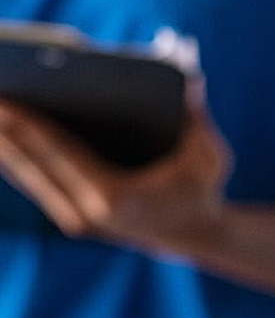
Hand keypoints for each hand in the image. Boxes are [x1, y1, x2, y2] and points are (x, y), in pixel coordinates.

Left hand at [0, 97, 231, 254]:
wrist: (195, 236)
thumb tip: (191, 81)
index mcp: (114, 198)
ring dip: (1, 143)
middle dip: (3, 130)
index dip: (28, 128)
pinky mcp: (69, 217)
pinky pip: (33, 181)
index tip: (4, 104)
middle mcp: (85, 213)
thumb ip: (197, 120)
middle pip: (32, 164)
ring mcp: (73, 219)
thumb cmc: (202, 190)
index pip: (60, 155)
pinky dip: (14, 156)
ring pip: (25, 175)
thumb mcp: (209, 156)